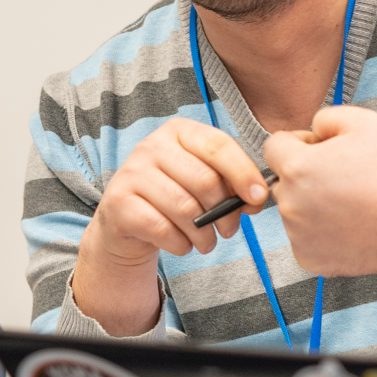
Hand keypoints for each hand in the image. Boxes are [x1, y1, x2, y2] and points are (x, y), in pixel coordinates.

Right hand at [73, 118, 266, 332]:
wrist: (126, 221)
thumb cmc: (174, 197)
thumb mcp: (202, 180)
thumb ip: (230, 181)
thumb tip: (257, 197)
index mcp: (178, 132)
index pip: (219, 146)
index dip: (243, 173)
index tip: (258, 199)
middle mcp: (152, 145)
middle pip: (205, 180)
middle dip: (225, 212)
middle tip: (228, 230)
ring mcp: (132, 173)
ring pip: (185, 209)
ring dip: (204, 235)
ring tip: (206, 242)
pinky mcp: (118, 203)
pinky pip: (163, 229)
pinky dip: (180, 244)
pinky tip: (182, 244)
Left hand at [262, 106, 376, 277]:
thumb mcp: (364, 122)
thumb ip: (325, 117)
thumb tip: (311, 130)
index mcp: (296, 168)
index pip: (273, 146)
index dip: (298, 142)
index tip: (321, 150)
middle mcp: (289, 203)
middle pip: (283, 180)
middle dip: (304, 176)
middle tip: (342, 179)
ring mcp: (297, 235)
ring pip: (294, 211)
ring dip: (312, 204)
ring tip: (350, 204)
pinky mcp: (308, 258)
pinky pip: (304, 238)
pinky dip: (320, 233)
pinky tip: (348, 226)